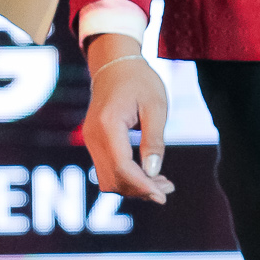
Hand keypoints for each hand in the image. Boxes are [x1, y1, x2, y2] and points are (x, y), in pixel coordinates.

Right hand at [82, 34, 174, 203]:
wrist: (115, 64)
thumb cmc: (140, 81)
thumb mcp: (156, 106)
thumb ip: (154, 140)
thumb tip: (153, 172)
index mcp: (108, 125)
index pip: (122, 168)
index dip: (143, 187)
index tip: (164, 195)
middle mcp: (93, 136)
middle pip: (114, 179)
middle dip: (141, 190)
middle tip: (168, 188)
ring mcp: (90, 140)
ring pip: (108, 179)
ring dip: (133, 187)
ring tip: (162, 183)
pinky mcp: (93, 143)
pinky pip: (107, 170)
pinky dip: (126, 178)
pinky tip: (148, 175)